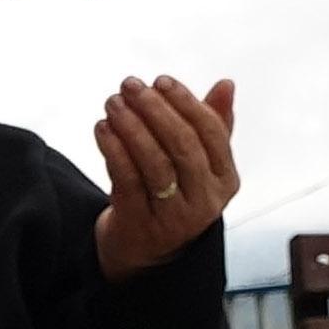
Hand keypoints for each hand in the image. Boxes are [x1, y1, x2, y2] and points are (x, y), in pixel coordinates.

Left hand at [92, 76, 238, 281]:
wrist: (143, 248)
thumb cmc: (172, 194)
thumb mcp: (197, 163)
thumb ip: (212, 124)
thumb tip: (226, 84)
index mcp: (226, 180)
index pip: (212, 133)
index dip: (186, 103)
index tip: (160, 80)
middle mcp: (205, 201)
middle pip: (183, 146)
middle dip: (155, 110)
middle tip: (130, 85)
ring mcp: (174, 218)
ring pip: (154, 163)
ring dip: (131, 126)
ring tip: (113, 103)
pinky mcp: (141, 226)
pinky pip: (126, 181)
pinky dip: (113, 150)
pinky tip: (102, 128)